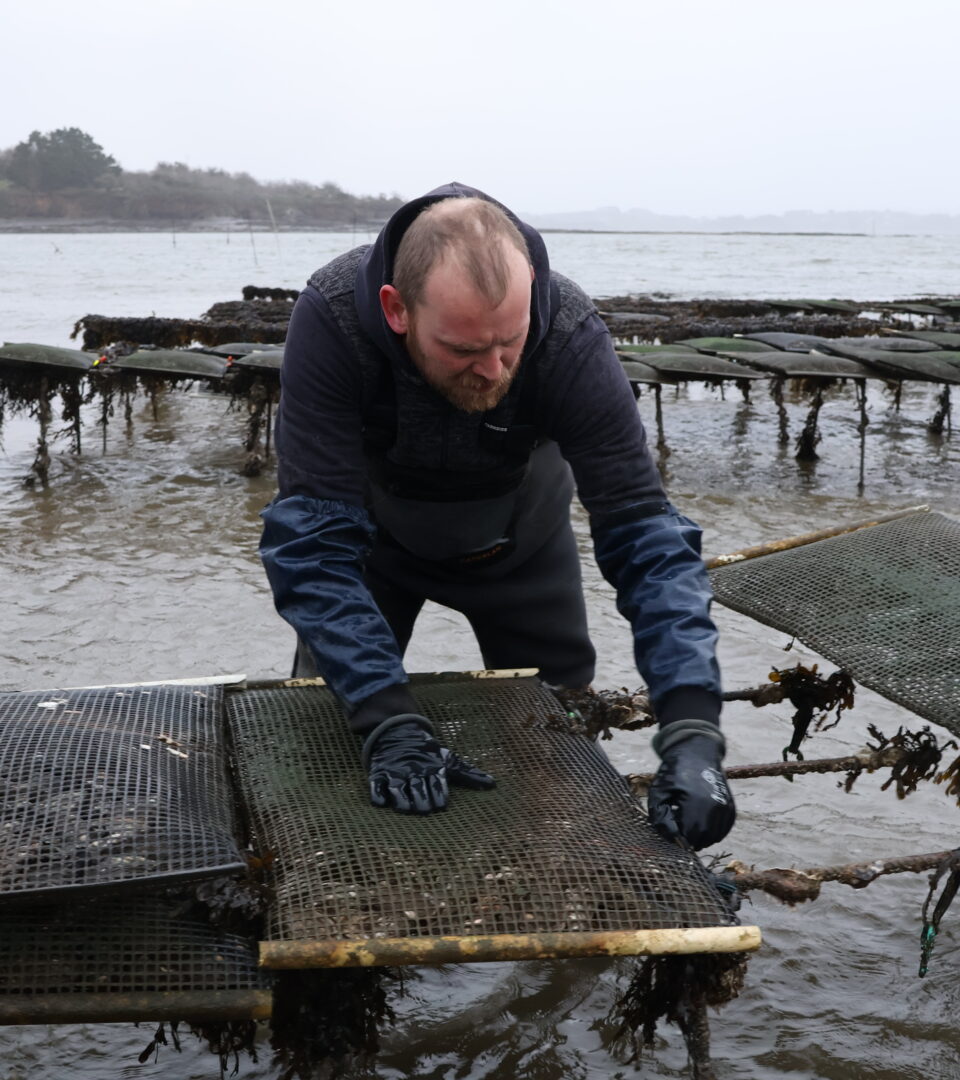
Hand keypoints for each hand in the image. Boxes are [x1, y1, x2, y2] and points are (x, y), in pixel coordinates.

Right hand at [362, 715, 495, 813]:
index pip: (439, 787)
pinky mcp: (378, 775)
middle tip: (425, 809)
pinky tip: (384, 803)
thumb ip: (468, 774)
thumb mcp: (448, 760)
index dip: (440, 797)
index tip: (441, 806)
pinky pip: (376, 789)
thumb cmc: (427, 753)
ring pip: (399, 792)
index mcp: (433, 768)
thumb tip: (493, 784)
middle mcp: (415, 771)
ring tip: (408, 809)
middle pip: (419, 792)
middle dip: (423, 803)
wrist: (398, 731)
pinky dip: (379, 797)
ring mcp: (395, 773)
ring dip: (404, 803)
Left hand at [648, 731, 734, 849]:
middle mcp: (715, 808)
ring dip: (701, 837)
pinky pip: (723, 830)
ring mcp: (725, 808)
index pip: (688, 838)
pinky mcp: (731, 807)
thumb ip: (660, 817)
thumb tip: (671, 838)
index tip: (670, 830)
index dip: (677, 840)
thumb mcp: (659, 792)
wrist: (696, 753)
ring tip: (688, 822)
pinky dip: (712, 832)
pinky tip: (700, 820)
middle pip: (702, 840)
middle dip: (689, 840)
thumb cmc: (673, 773)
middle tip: (678, 828)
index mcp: (695, 804)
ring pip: (714, 838)